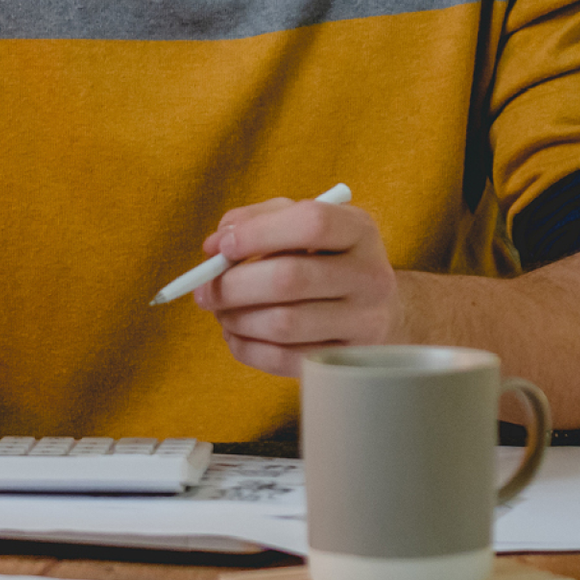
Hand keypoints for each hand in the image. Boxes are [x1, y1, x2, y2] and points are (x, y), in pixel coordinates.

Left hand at [194, 193, 400, 375]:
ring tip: (220, 311)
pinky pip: (284, 360)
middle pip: (290, 278)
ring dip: (235, 318)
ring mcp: (365, 323)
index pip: (312, 223)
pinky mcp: (346, 360)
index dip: (258, 234)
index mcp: (359, 231)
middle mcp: (371, 276)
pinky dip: (246, 348)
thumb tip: (214, 246)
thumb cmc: (323, 258)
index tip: (222, 247)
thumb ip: (254, 220)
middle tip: (203, 290)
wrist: (377, 309)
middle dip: (232, 285)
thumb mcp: (298, 223)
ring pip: (283, 323)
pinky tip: (236, 334)